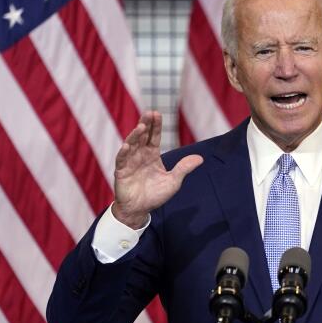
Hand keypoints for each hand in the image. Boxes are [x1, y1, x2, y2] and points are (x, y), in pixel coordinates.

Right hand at [111, 111, 202, 228]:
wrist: (140, 210)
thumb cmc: (156, 195)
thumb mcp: (173, 181)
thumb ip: (184, 168)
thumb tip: (200, 158)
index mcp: (152, 155)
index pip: (153, 137)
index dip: (155, 126)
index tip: (157, 113)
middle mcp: (140, 155)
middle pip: (142, 136)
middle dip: (145, 124)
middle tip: (149, 113)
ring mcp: (129, 162)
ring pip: (131, 144)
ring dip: (135, 135)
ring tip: (141, 127)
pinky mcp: (121, 171)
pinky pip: (121, 160)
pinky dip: (123, 152)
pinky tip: (127, 145)